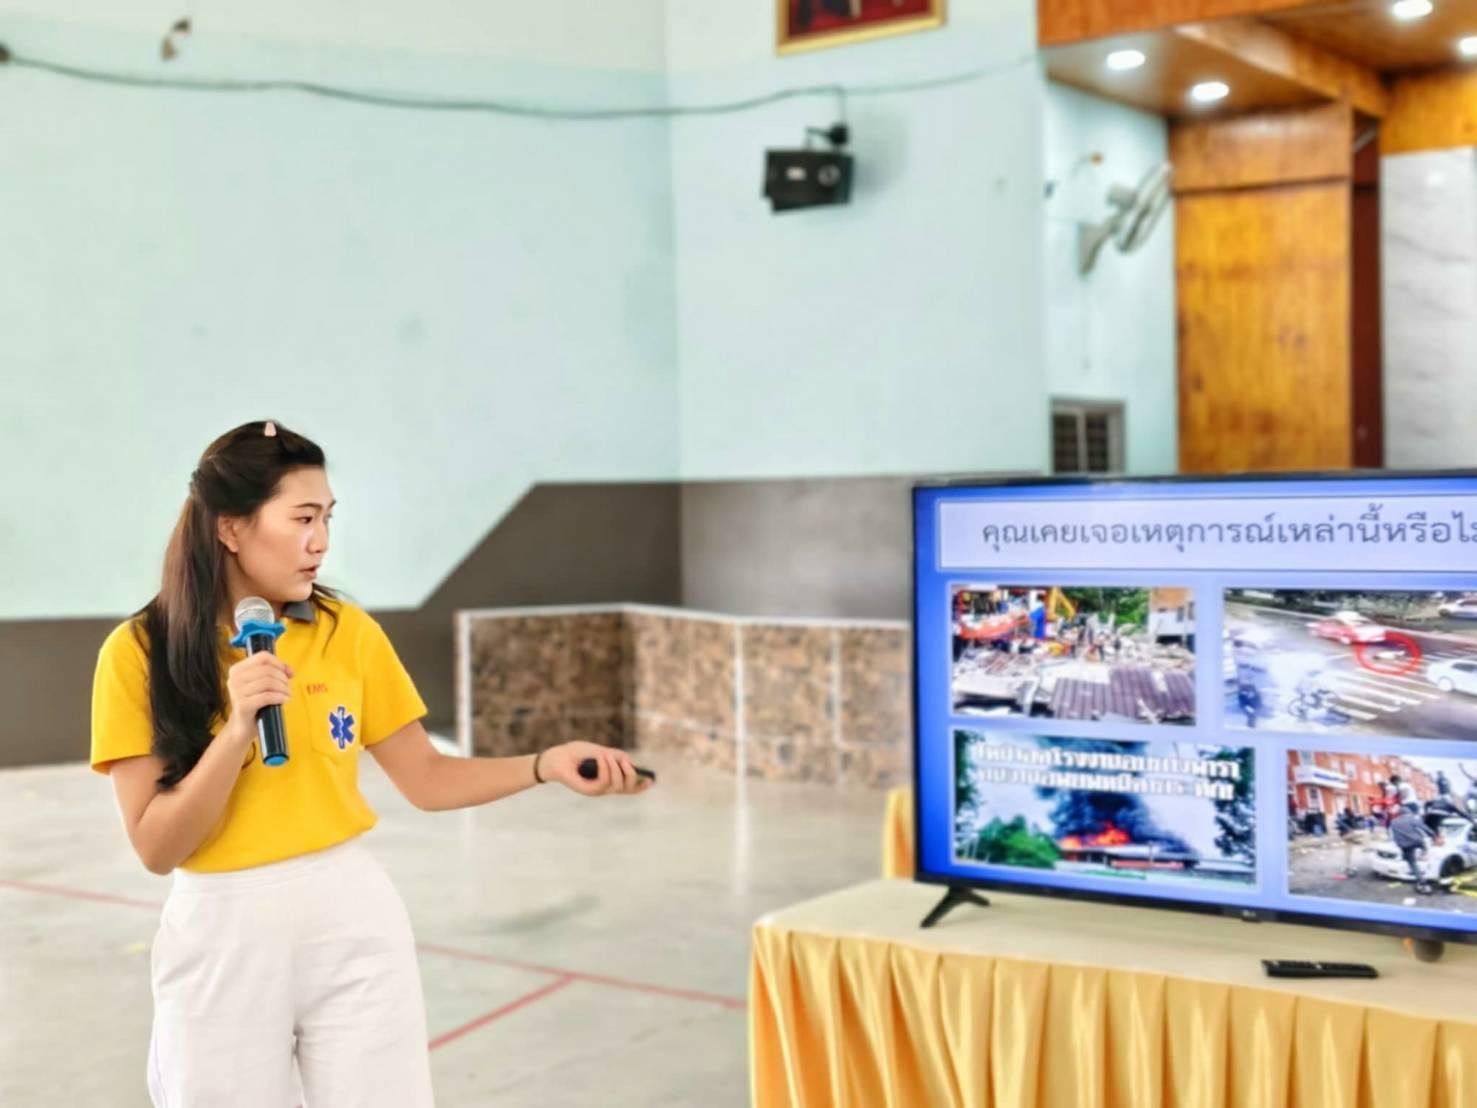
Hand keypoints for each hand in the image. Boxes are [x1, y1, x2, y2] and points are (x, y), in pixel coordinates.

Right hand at [222, 652, 292, 748]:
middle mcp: (234, 678)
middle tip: (287, 688)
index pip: (263, 657)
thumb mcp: (262, 684)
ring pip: (268, 682)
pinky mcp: (242, 705)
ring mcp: (236, 692)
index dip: (279, 663)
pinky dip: (280, 697)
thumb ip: (274, 673)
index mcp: (237, 669)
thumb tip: (290, 670)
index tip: (288, 673)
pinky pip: (267, 696)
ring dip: (283, 688)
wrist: (242, 726)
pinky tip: (285, 700)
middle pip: (267, 670)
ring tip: (287, 695)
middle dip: (283, 678)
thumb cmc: (255, 703)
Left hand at [537, 742, 651, 796]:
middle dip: (631, 775)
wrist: (557, 757)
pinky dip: (605, 768)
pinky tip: (600, 758)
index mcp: (609, 779)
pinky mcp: (588, 790)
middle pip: (627, 788)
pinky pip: (603, 783)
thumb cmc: (577, 753)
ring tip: (607, 755)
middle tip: (625, 762)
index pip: (629, 788)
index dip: (641, 785)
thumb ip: (617, 757)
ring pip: (617, 786)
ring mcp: (596, 790)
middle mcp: (605, 787)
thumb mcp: (602, 751)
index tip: (651, 780)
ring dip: (615, 768)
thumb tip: (630, 763)